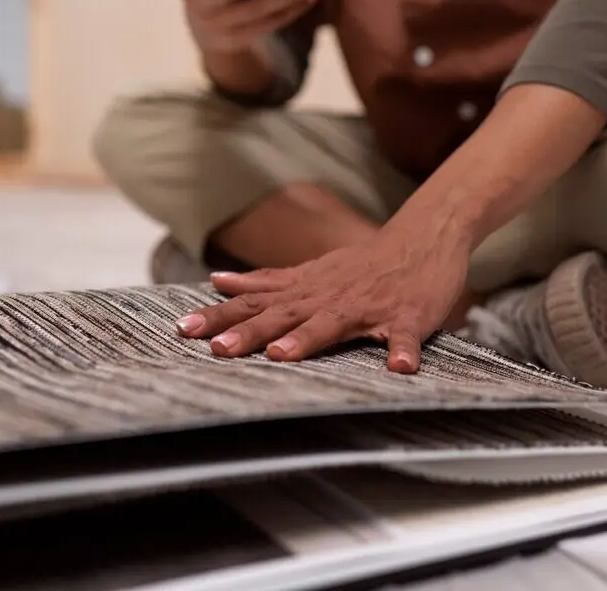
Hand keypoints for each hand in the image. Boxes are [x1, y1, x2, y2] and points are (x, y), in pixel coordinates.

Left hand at [174, 228, 469, 372]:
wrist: (423, 237)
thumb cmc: (363, 263)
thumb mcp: (310, 270)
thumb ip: (267, 281)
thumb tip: (219, 282)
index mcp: (305, 291)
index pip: (254, 304)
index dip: (219, 317)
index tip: (183, 330)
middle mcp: (328, 298)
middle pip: (282, 315)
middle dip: (249, 333)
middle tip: (218, 349)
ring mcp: (367, 306)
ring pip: (332, 324)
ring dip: (306, 339)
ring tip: (281, 355)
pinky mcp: (406, 316)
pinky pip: (404, 336)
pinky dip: (401, 350)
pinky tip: (399, 368)